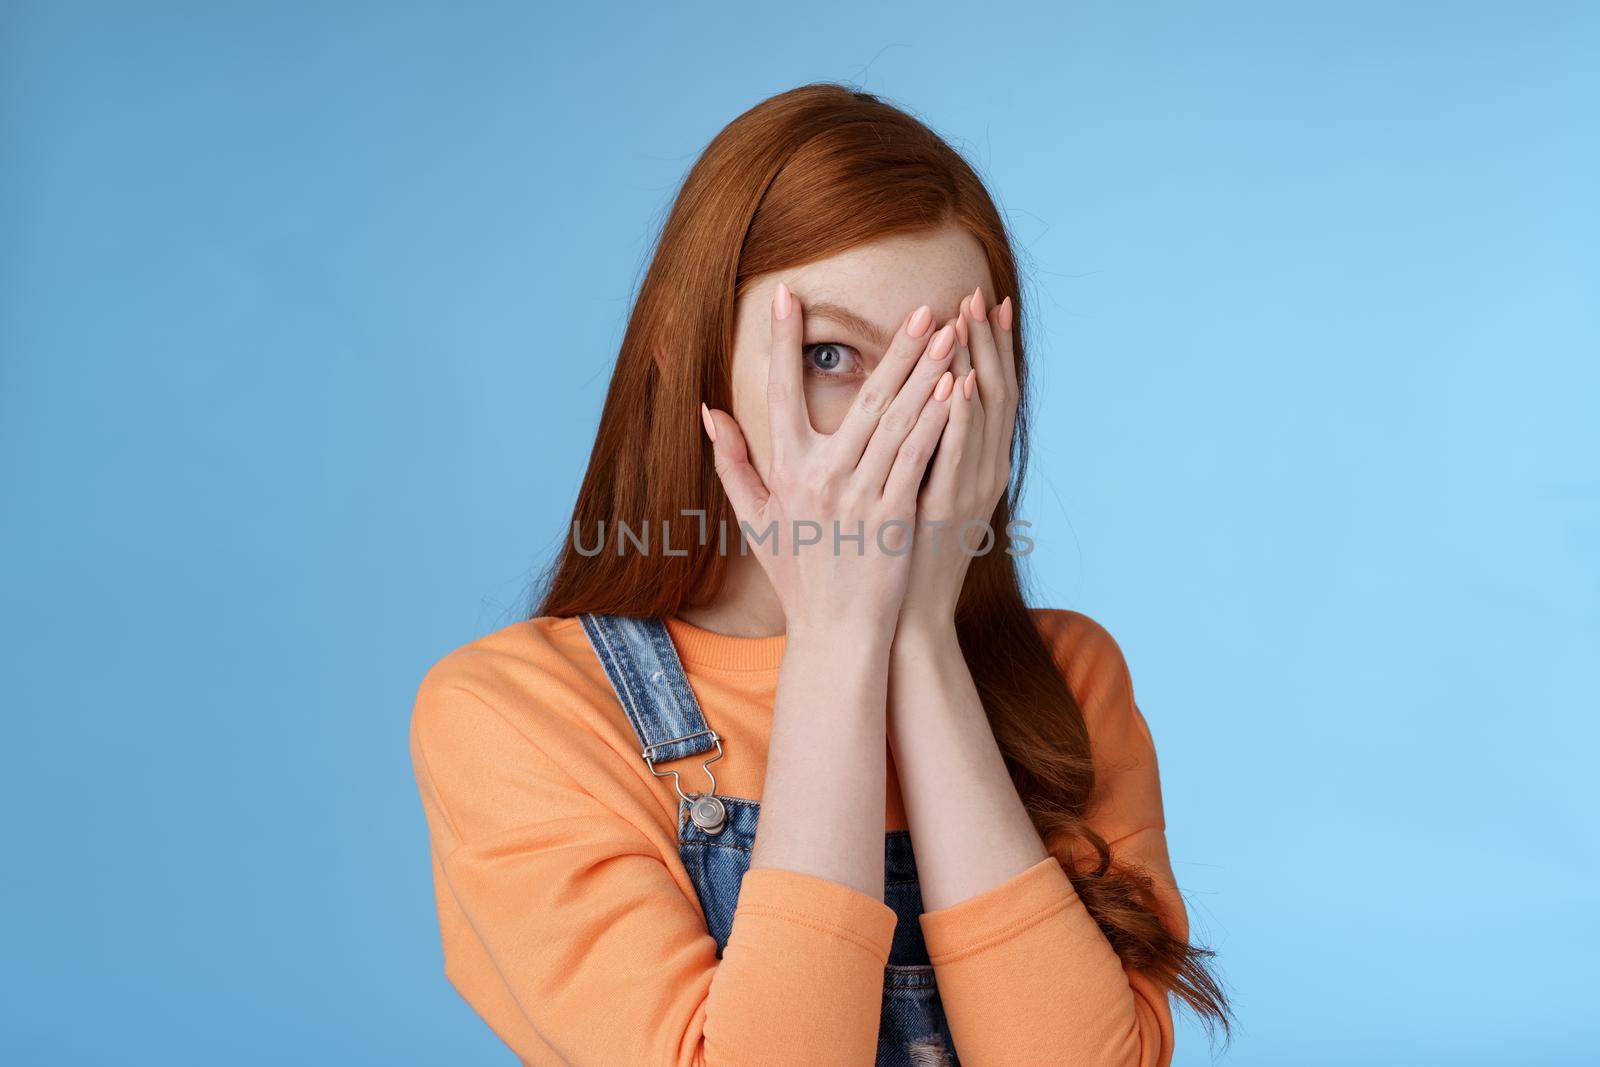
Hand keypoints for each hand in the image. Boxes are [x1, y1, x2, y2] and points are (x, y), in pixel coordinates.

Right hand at [701, 281, 959, 635]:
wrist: (836, 634)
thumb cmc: (798, 576)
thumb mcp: (753, 521)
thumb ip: (731, 463)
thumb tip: (708, 410)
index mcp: (785, 473)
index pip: (779, 392)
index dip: (783, 342)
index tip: (788, 296)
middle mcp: (821, 478)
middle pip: (860, 397)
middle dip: (893, 348)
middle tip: (919, 305)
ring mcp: (860, 497)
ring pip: (897, 421)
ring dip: (925, 372)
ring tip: (949, 332)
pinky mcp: (896, 516)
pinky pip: (920, 456)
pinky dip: (938, 418)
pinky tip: (956, 386)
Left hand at [899, 287, 1016, 629]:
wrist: (901, 621)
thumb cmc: (895, 558)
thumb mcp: (914, 494)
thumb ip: (918, 446)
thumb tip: (913, 398)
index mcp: (972, 465)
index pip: (987, 392)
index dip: (988, 347)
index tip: (983, 301)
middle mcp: (978, 474)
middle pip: (989, 394)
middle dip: (984, 342)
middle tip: (977, 292)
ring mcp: (963, 492)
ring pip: (975, 418)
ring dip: (972, 364)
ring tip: (967, 319)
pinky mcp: (941, 511)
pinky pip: (951, 457)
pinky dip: (957, 420)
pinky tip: (955, 383)